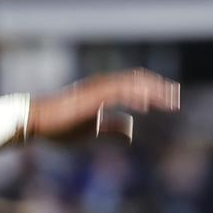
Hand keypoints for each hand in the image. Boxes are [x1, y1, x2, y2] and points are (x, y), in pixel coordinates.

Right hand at [27, 69, 178, 141]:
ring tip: (169, 101)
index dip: (155, 90)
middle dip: (159, 88)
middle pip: (138, 81)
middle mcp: (102, 86)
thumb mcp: (94, 129)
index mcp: (104, 91)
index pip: (135, 85)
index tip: (172, 99)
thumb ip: (113, 128)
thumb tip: (132, 131)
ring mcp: (96, 90)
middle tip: (176, 98)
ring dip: (151, 92)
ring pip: (130, 85)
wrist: (36, 123)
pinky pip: (115, 94)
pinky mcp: (90, 99)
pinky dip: (132, 96)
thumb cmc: (61, 126)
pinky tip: (146, 104)